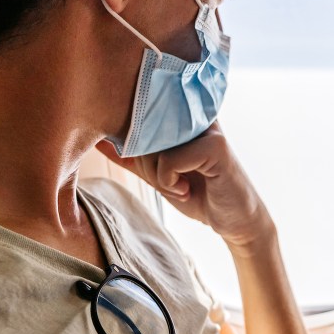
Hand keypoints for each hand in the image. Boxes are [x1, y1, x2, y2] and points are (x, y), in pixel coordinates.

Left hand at [95, 122, 275, 256]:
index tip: (153, 172)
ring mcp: (207, 126)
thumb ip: (133, 157)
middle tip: (169, 184)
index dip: (133, 145)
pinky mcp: (216, 145)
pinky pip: (169, 161)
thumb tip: (98, 141)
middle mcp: (195, 112)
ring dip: (158, 178)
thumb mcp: (159, 174)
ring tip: (180, 187)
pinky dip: (169, 183)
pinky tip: (186, 190)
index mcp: (182, 114)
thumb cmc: (199, 193)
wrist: (234, 220)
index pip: (140, 116)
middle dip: (147, 167)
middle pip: (142, 132)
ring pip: (153, 147)